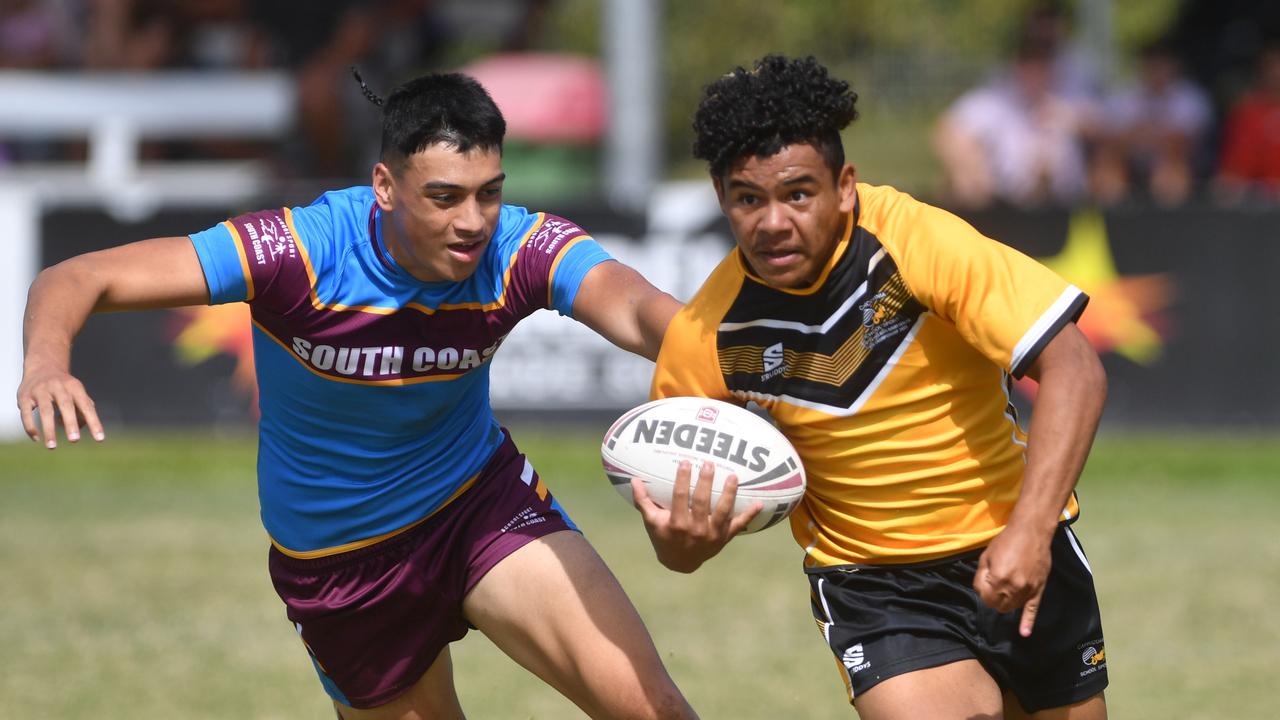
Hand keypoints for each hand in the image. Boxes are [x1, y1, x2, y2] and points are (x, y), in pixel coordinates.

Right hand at [16, 366, 103, 448]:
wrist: (42, 366)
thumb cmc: (65, 387)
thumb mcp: (77, 392)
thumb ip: (84, 408)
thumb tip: (83, 427)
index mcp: (74, 387)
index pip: (86, 406)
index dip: (93, 422)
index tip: (99, 439)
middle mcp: (58, 386)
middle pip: (65, 405)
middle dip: (70, 423)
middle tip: (75, 440)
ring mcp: (40, 390)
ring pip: (45, 411)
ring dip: (49, 429)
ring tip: (52, 446)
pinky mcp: (24, 396)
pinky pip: (27, 413)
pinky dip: (30, 427)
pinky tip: (36, 438)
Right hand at [631, 460, 761, 572]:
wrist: (680, 563)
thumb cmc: (664, 538)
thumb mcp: (651, 522)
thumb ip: (643, 501)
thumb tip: (633, 479)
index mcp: (677, 523)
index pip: (680, 498)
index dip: (682, 480)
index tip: (685, 462)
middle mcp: (696, 529)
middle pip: (702, 502)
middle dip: (706, 482)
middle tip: (709, 463)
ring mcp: (712, 534)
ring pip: (723, 511)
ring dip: (729, 494)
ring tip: (733, 477)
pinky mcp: (724, 538)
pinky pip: (739, 525)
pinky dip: (750, 515)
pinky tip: (759, 503)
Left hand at [973, 522, 1052, 636]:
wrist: (1031, 532)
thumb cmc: (1005, 541)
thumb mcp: (986, 556)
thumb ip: (981, 576)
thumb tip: (981, 590)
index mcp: (998, 579)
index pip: (984, 597)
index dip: (982, 590)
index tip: (985, 581)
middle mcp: (1013, 588)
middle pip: (998, 606)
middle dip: (993, 598)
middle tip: (994, 585)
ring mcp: (1027, 591)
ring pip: (1011, 608)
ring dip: (1005, 603)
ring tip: (1005, 589)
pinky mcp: (1038, 590)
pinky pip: (1033, 610)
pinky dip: (1028, 622)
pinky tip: (1024, 633)